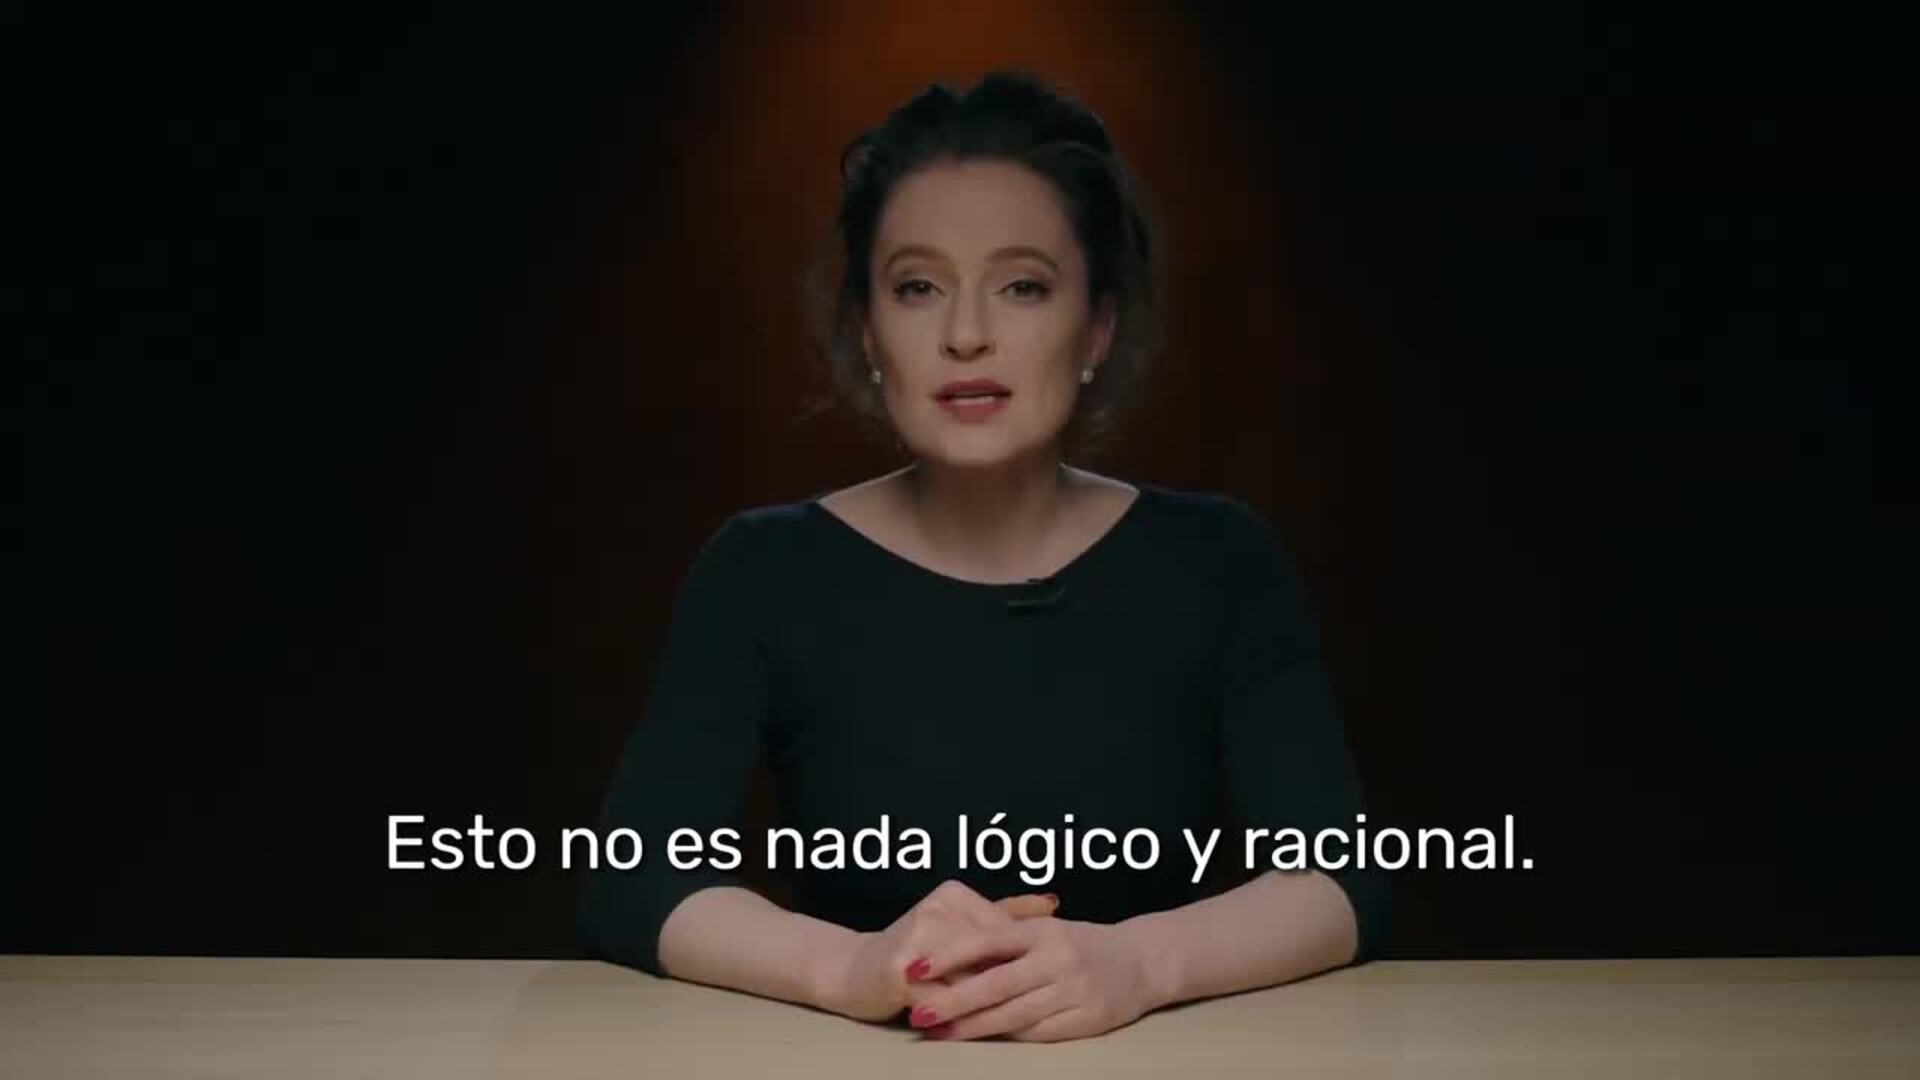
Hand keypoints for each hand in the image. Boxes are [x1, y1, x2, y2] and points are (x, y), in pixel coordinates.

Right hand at [815, 880, 1056, 1021]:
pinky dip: (962, 1016)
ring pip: (970, 978)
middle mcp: (935, 909)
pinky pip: (943, 998)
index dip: (1024, 958)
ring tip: (1014, 1018)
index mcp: (953, 894)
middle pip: (989, 955)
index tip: (1045, 976)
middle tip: (1037, 1000)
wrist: (852, 971)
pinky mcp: (899, 971)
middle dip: (1011, 982)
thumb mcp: (959, 926)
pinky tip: (977, 1028)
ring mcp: (916, 938)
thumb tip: (1053, 903)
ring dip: (991, 1002)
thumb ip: (1004, 913)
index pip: (1003, 929)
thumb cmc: (915, 953)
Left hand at [902, 916, 1161, 1041]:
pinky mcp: (1086, 1020)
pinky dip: (1007, 1037)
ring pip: (1014, 1014)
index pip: (987, 941)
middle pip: (996, 984)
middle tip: (918, 1014)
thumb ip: (1005, 937)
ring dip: (973, 1027)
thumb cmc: (1082, 943)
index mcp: (1042, 931)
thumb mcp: (1047, 929)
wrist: (1143, 961)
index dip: (948, 956)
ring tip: (941, 1034)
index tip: (914, 969)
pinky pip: (1038, 1033)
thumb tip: (948, 950)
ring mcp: (1073, 991)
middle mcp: (1057, 959)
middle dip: (953, 1001)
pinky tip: (981, 1039)